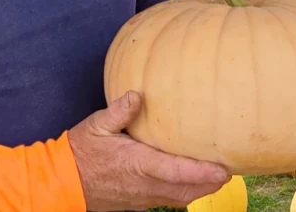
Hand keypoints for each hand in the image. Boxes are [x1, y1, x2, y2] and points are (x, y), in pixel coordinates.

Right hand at [68, 90, 231, 210]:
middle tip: (232, 166)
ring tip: (218, 172)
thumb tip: (136, 95)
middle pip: (187, 190)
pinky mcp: (139, 201)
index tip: (223, 168)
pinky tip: (193, 179)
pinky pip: (170, 200)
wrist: (63, 182)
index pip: (176, 172)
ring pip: (181, 198)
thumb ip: (119, 111)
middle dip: (212, 182)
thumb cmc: (80, 152)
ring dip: (202, 188)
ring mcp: (143, 196)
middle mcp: (144, 185)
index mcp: (137, 164)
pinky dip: (187, 191)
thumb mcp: (96, 125)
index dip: (202, 172)